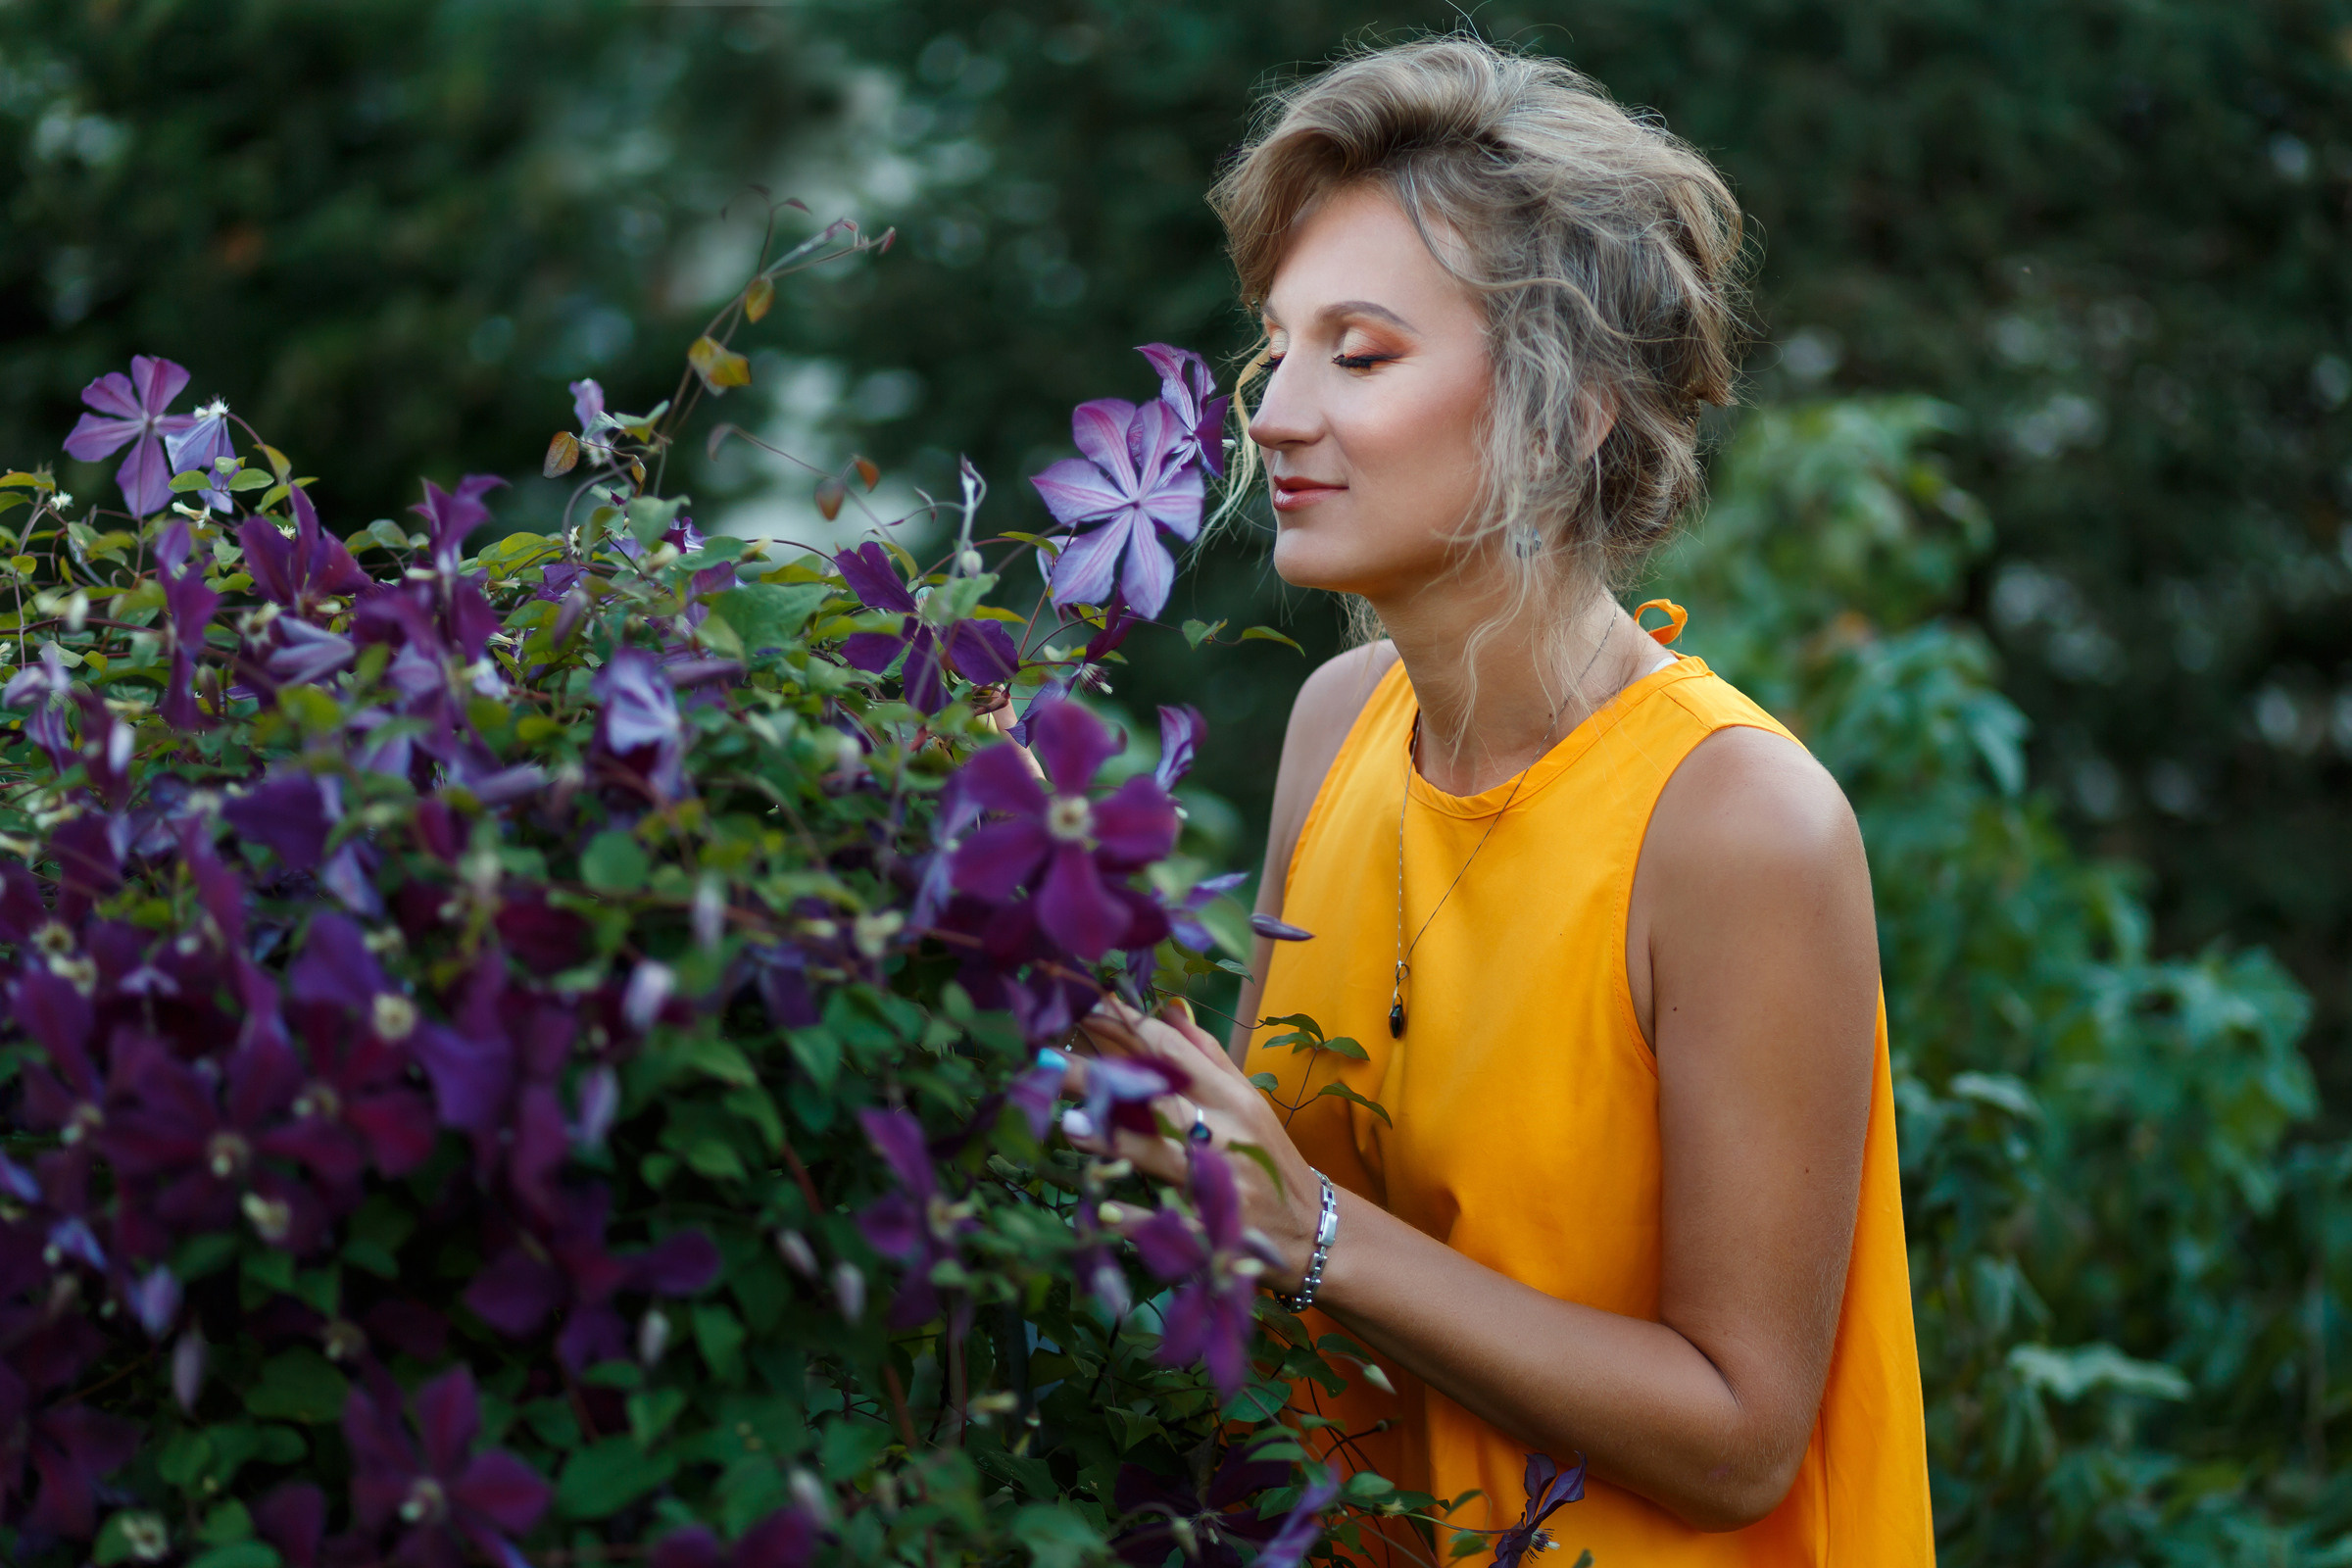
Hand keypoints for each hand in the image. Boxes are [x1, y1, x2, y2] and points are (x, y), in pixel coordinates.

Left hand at [1066, 996, 1326, 1290]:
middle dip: (1101, 1077)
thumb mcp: (1246, 1101)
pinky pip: (1170, 1223)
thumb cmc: (1267, 1157)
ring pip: (1160, 1155)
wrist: (1313, 1230)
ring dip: (1114, 1140)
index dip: (1125, 1025)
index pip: (1172, 1050)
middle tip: (1047, 1059)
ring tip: (1068, 1125)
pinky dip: (1139, 1218)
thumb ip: (1207, 1056)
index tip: (1079, 1007)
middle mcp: (1224, 1133)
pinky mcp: (1211, 1231)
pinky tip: (1105, 1210)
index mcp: (1231, 1097)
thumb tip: (1169, 1008)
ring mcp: (1218, 1184)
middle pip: (1156, 1097)